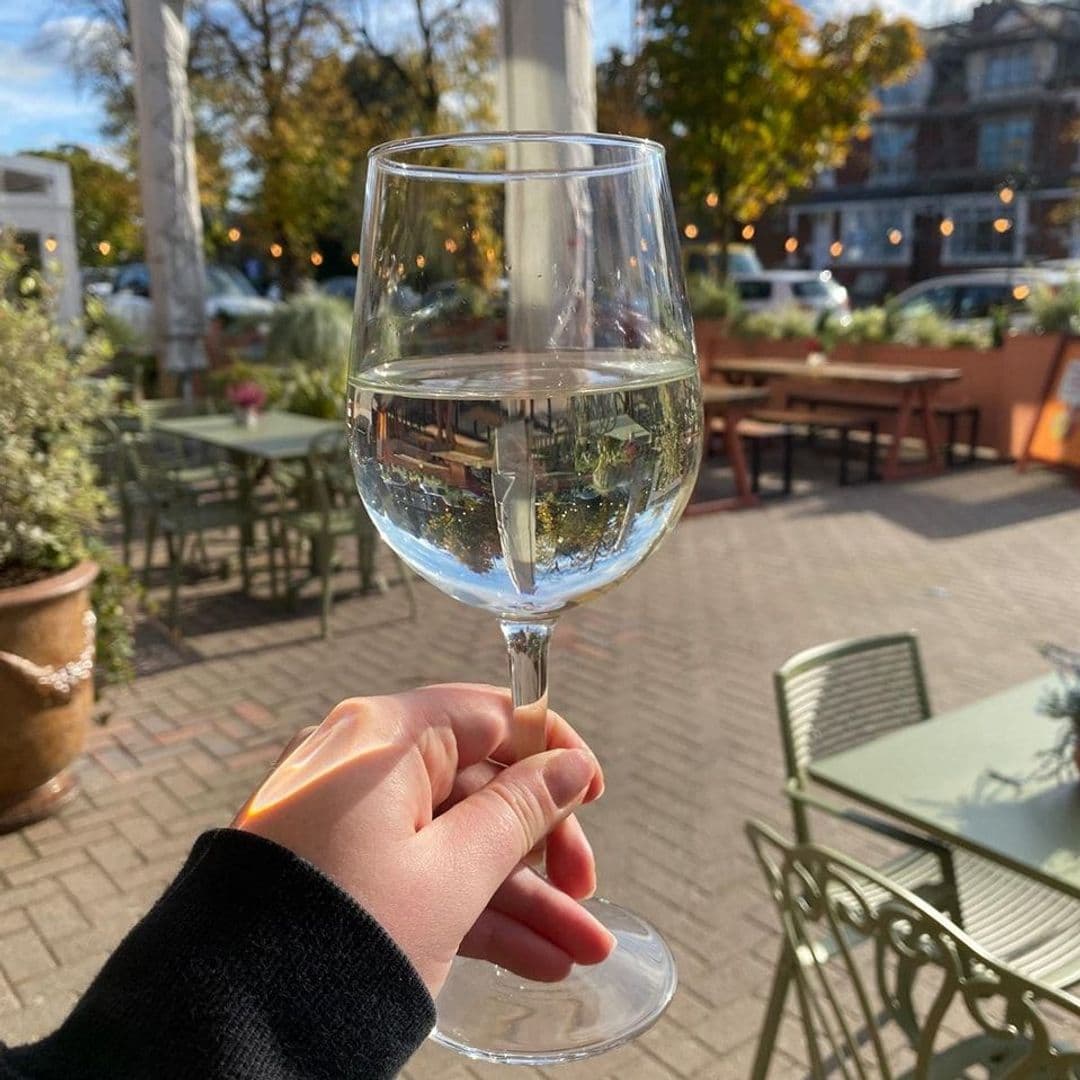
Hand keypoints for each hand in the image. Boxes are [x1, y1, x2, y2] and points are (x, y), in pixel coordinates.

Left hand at [233, 684, 613, 995]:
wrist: (231, 1023)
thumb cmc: (345, 932)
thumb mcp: (452, 873)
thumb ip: (520, 812)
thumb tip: (569, 766)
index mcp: (384, 738)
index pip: (488, 714)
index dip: (549, 749)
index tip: (592, 792)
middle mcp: (364, 766)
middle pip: (478, 785)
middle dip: (542, 845)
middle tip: (588, 891)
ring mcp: (350, 822)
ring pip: (457, 842)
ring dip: (522, 896)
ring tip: (582, 950)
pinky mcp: (341, 872)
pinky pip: (423, 876)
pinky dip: (474, 912)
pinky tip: (536, 959)